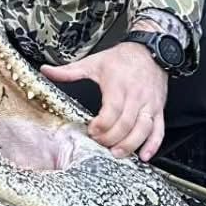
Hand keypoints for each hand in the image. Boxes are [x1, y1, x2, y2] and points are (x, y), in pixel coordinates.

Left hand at [41, 42, 167, 161]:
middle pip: (126, 123)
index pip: (112, 110)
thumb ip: (69, 71)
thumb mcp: (93, 62)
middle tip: (100, 143)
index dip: (102, 124)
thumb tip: (46, 71)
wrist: (149, 50)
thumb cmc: (122, 59)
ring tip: (117, 153)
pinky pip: (159, 129)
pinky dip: (153, 144)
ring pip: (143, 129)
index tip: (91, 130)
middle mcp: (136, 96)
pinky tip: (145, 155)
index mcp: (118, 85)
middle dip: (112, 137)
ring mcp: (149, 104)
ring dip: (131, 144)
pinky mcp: (158, 108)